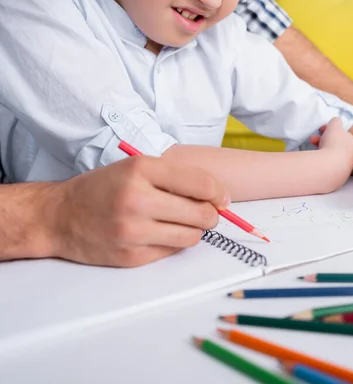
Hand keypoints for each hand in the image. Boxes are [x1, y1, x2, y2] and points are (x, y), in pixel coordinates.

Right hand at [50, 156, 229, 267]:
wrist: (60, 216)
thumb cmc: (104, 189)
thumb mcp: (137, 168)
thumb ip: (176, 177)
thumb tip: (219, 197)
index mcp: (141, 170)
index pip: (201, 184)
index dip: (219, 193)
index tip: (222, 198)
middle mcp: (137, 199)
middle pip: (202, 214)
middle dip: (210, 214)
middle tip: (205, 212)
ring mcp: (133, 231)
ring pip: (192, 236)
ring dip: (194, 230)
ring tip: (179, 222)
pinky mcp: (131, 256)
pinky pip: (173, 251)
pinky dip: (173, 243)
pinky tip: (157, 233)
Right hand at [310, 117, 352, 190]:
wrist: (331, 167)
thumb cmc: (334, 143)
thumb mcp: (335, 125)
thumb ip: (336, 121)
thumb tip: (336, 123)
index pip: (341, 134)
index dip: (329, 130)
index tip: (320, 129)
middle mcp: (351, 156)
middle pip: (335, 145)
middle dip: (323, 140)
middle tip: (311, 139)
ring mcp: (345, 167)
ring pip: (331, 155)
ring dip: (320, 150)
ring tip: (311, 151)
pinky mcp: (337, 177)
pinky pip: (328, 166)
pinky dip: (322, 161)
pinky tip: (316, 162)